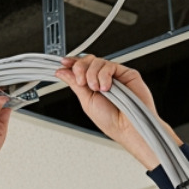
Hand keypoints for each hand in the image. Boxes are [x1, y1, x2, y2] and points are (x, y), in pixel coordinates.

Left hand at [54, 55, 178, 168]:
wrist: (126, 127)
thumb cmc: (110, 120)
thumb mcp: (86, 101)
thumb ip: (74, 83)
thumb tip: (62, 72)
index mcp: (91, 85)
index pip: (80, 68)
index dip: (72, 63)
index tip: (63, 63)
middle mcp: (102, 78)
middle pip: (88, 60)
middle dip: (80, 68)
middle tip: (81, 81)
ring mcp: (114, 75)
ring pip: (98, 61)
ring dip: (92, 75)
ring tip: (97, 89)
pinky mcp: (126, 73)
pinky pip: (110, 65)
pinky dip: (104, 75)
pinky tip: (106, 87)